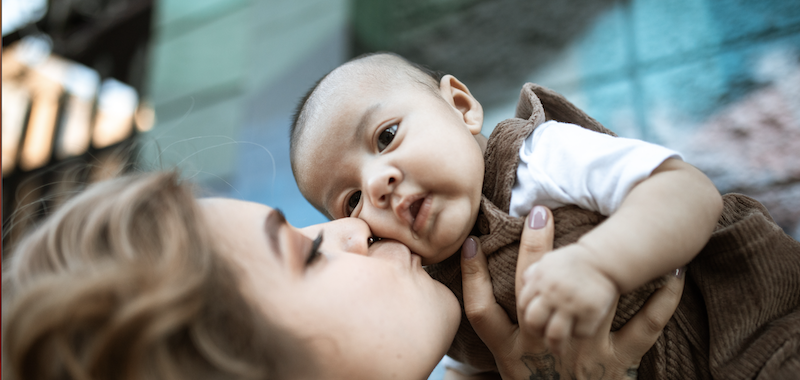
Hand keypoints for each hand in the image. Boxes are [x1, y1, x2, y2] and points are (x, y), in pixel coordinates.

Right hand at [460, 205, 684, 379]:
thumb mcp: (510, 369)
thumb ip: (500, 335)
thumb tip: (479, 290)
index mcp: (510, 353)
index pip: (481, 311)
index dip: (472, 277)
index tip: (472, 243)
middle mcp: (542, 349)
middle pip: (533, 295)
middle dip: (534, 253)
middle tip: (539, 213)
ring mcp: (580, 355)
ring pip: (587, 303)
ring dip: (599, 266)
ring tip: (607, 231)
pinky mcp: (616, 365)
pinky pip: (642, 330)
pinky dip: (661, 304)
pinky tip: (673, 275)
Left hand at [519, 243, 616, 354]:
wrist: (603, 260)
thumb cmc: (575, 261)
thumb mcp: (550, 261)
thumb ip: (535, 274)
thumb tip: (525, 282)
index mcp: (540, 280)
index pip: (523, 305)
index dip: (528, 314)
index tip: (535, 318)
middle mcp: (553, 293)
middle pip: (533, 322)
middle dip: (536, 331)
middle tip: (542, 335)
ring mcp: (571, 304)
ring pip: (555, 335)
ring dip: (556, 344)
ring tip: (558, 349)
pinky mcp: (591, 312)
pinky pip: (580, 333)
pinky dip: (579, 333)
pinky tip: (580, 330)